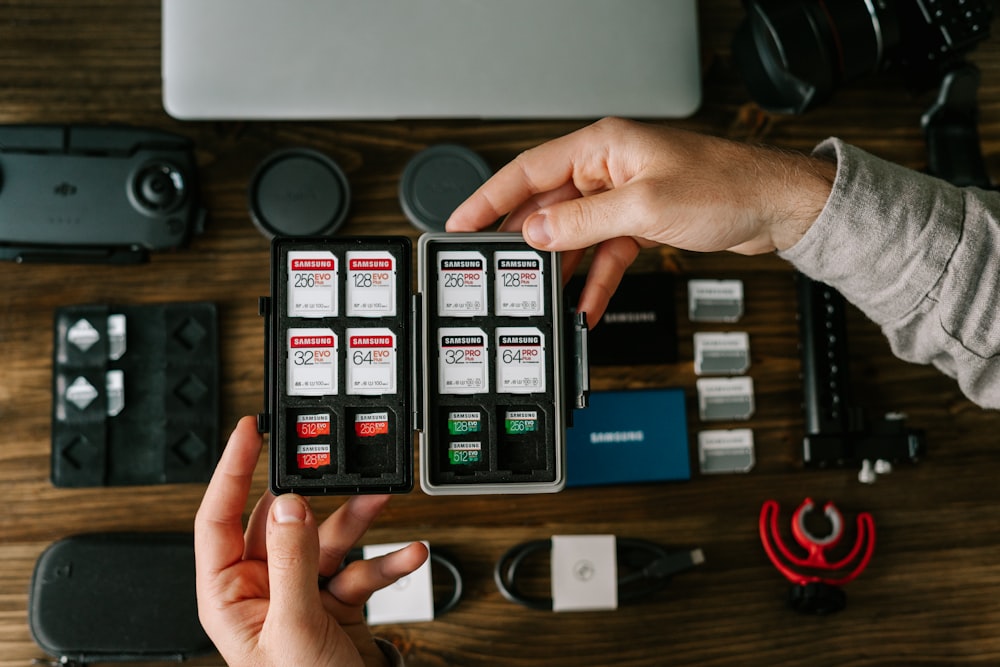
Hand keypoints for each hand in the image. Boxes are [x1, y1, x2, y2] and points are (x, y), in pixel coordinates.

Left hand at [195, 416, 427, 666]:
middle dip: (317, 496)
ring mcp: (300, 594)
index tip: (250, 431)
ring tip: (383, 501)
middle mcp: (261, 589)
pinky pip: (359, 568)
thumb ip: (292, 560)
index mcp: (228, 595)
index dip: (231, 470)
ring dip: (358, 523)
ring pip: (326, 539)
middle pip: (282, 521)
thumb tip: (288, 503)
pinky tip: (408, 553)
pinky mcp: (335, 603)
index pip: (217, 517)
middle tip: (336, 465)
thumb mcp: (295, 625)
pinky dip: (385, 561)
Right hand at [446, 117, 834, 323]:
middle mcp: (608, 167)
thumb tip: (535, 232)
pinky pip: (604, 252)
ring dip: (560, 268)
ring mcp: (623, 195)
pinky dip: (595, 280)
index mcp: (603, 146)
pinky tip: (587, 305)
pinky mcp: (640, 221)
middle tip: (493, 273)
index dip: (487, 199)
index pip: (527, 170)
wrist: (778, 208)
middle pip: (546, 205)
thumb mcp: (644, 207)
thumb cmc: (726, 188)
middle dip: (521, 242)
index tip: (458, 224)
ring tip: (538, 296)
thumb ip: (583, 221)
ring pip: (574, 234)